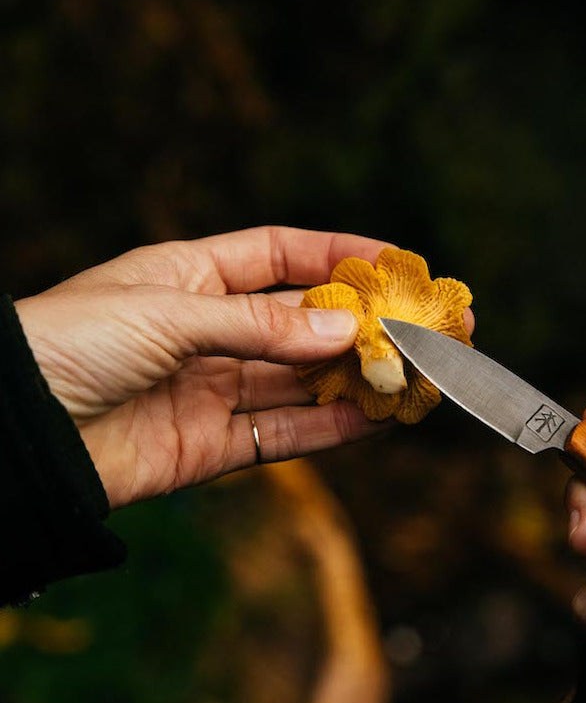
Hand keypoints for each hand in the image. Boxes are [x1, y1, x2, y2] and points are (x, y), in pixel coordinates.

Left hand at [16, 226, 470, 508]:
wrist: (18, 432)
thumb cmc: (71, 343)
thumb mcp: (169, 314)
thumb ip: (260, 325)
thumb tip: (344, 329)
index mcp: (191, 277)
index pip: (281, 255)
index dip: (339, 255)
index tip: (396, 263)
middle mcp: (210, 332)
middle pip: (303, 324)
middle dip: (365, 326)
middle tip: (428, 329)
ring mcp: (213, 391)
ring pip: (302, 383)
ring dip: (358, 381)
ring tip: (416, 376)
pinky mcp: (211, 448)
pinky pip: (283, 436)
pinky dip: (330, 430)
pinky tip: (376, 421)